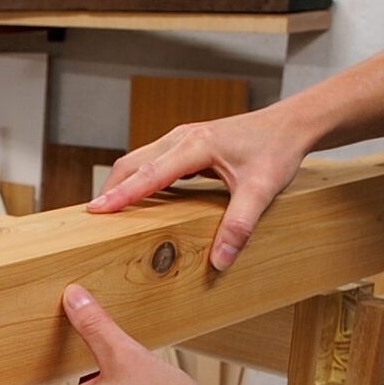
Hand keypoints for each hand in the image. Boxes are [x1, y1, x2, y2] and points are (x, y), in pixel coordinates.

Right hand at [87, 107, 312, 270]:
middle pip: (132, 162)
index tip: (96, 211)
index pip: (149, 173)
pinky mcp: (186, 144)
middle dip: (110, 189)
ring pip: (139, 160)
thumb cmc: (277, 150)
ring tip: (107, 213)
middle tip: (92, 219)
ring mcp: (182, 138)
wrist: (291, 125)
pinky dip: (138, 180)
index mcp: (196, 146)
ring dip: (122, 184)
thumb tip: (220, 260)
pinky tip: (138, 201)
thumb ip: (240, 225)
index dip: (122, 194)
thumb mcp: (263, 190)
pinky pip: (152, 161)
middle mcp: (183, 138)